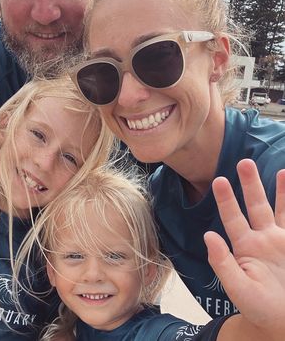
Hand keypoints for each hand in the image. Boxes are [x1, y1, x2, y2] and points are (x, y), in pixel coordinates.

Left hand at [205, 159, 284, 333]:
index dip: (226, 200)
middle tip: (244, 162)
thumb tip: (207, 236)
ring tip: (279, 170)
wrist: (282, 321)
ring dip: (279, 190)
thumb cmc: (258, 308)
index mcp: (244, 247)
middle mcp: (262, 239)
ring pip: (280, 209)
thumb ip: (222, 263)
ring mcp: (281, 241)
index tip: (219, 181)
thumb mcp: (238, 288)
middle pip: (255, 206)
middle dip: (250, 184)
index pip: (232, 218)